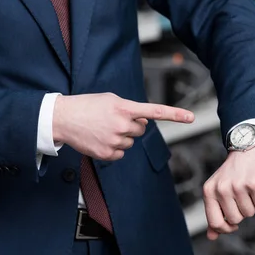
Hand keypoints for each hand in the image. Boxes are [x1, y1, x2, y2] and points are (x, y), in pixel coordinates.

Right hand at [53, 93, 193, 160]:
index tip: (191, 118)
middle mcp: (122, 125)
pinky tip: (99, 139)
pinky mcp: (107, 154)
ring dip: (121, 136)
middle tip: (113, 120)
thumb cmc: (87, 106)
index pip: (155, 112)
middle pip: (141, 130)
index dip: (175, 115)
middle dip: (132, 126)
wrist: (63, 118)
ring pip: (131, 142)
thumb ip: (130, 109)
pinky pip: (121, 153)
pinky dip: (113, 148)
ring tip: (103, 129)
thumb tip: (144, 123)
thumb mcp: (110, 99)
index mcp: (124, 108)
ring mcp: (115, 141)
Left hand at [202, 144, 254, 239]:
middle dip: (242, 211)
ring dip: (253, 204)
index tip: (233, 223)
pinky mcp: (254, 183)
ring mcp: (238, 186)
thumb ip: (215, 212)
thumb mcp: (218, 190)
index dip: (226, 228)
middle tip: (242, 195)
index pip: (215, 223)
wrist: (247, 148)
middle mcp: (221, 189)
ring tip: (248, 188)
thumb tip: (211, 236)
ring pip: (250, 213)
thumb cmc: (233, 173)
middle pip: (236, 220)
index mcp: (209, 191)